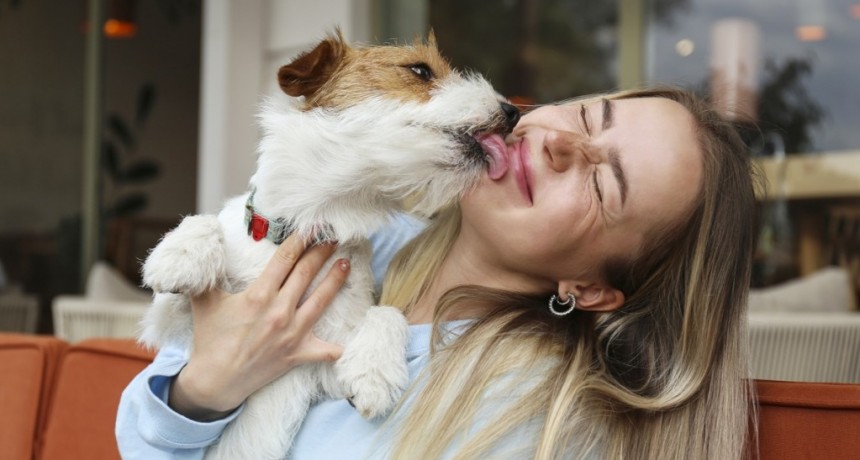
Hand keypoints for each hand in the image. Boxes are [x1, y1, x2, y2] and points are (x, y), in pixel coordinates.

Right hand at [168, 233, 349, 420]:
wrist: (215, 381)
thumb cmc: (210, 339)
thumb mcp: (204, 301)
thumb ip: (206, 275)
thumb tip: (204, 248)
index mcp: (258, 296)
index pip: (285, 260)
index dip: (300, 240)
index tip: (312, 227)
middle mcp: (279, 312)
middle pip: (306, 274)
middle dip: (321, 253)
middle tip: (334, 237)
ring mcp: (291, 334)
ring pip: (320, 302)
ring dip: (335, 281)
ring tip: (346, 264)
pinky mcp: (297, 354)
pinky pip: (323, 351)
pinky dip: (336, 347)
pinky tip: (348, 339)